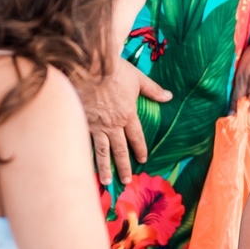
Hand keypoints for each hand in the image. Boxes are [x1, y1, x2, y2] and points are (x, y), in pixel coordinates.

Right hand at [76, 59, 171, 184]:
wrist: (86, 67)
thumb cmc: (113, 70)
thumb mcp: (137, 78)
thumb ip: (152, 89)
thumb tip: (168, 96)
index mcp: (128, 115)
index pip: (136, 137)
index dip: (140, 149)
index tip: (143, 160)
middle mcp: (113, 125)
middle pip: (120, 150)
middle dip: (124, 166)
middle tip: (127, 180)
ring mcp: (96, 126)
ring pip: (102, 151)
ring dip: (105, 168)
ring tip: (107, 182)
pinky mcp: (80, 123)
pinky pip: (84, 143)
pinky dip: (85, 156)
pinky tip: (83, 165)